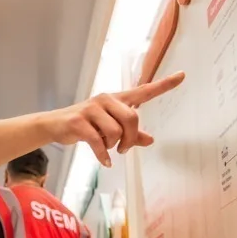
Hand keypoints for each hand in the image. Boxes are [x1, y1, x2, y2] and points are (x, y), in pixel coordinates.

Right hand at [50, 71, 184, 166]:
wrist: (54, 125)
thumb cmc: (86, 125)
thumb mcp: (109, 128)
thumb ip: (131, 134)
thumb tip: (151, 139)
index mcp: (116, 99)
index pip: (143, 91)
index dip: (164, 85)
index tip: (182, 76)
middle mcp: (105, 100)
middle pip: (131, 118)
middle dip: (130, 138)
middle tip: (124, 149)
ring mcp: (91, 109)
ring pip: (115, 132)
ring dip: (113, 146)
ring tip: (107, 149)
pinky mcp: (79, 122)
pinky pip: (97, 142)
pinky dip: (103, 155)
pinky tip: (106, 161)